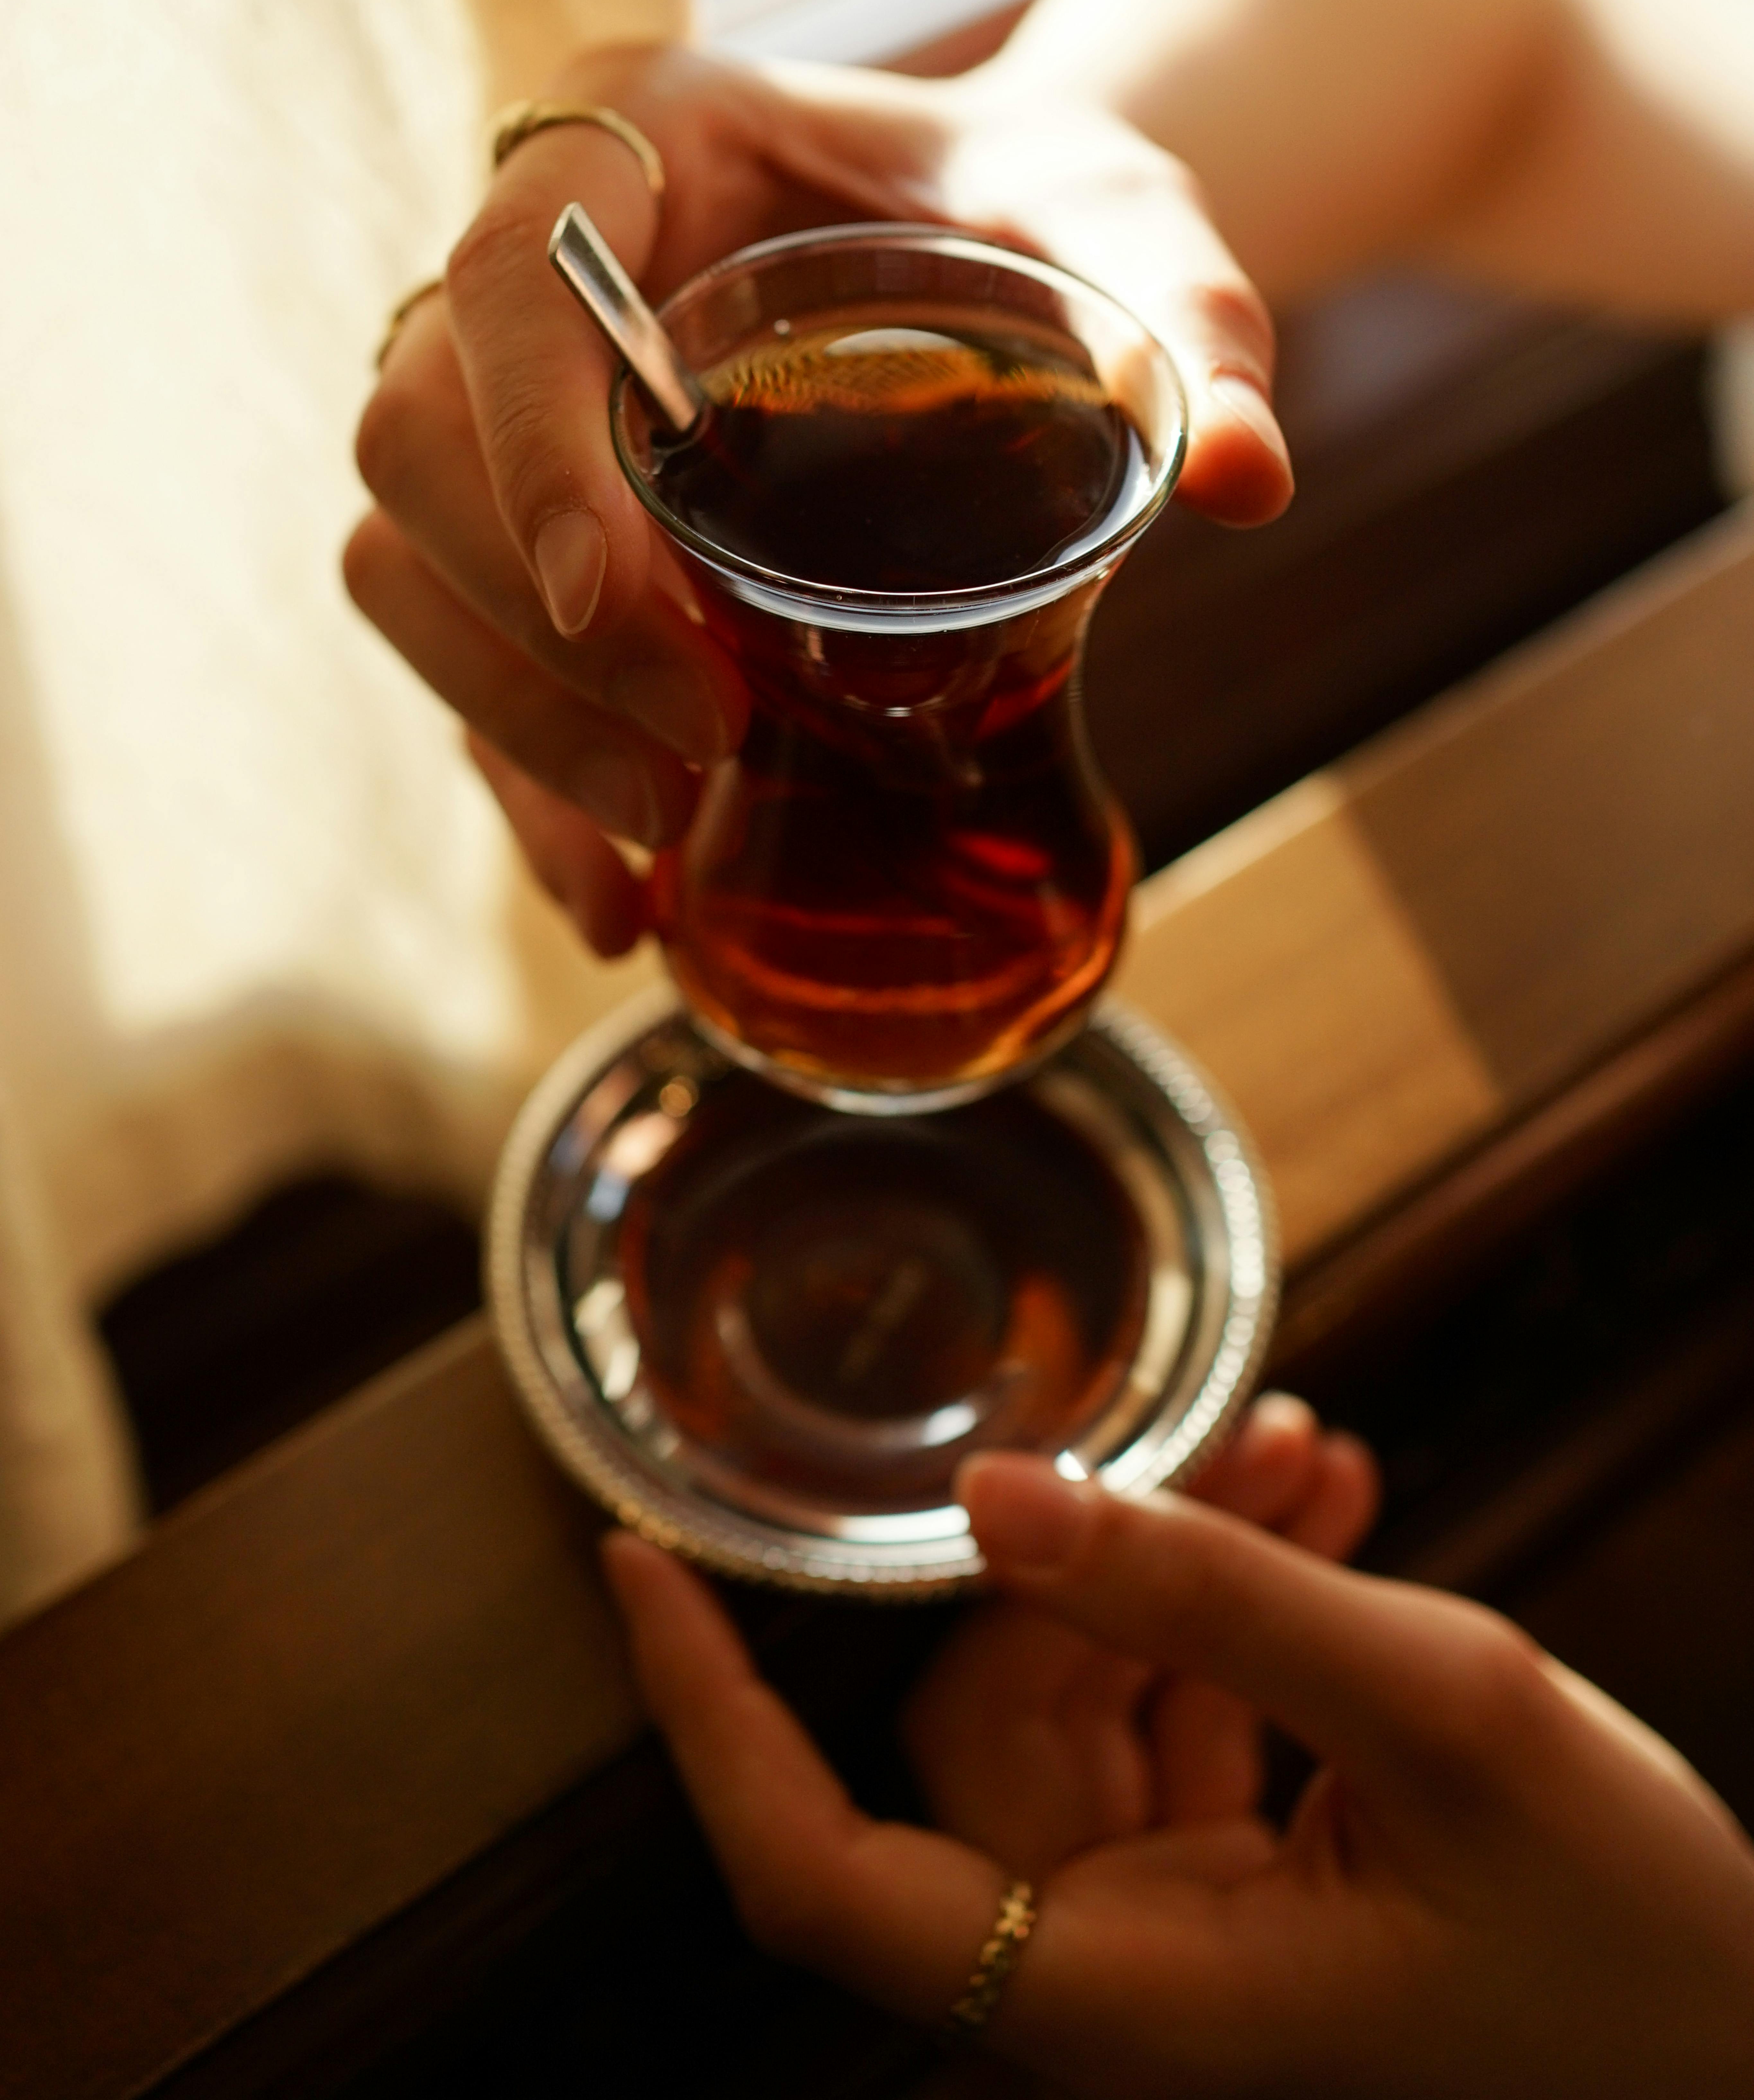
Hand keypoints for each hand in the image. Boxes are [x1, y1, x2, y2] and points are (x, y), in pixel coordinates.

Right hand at [345, 44, 1285, 954]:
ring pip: (403, 559)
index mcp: (636, 138)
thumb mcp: (1124, 219)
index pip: (505, 278)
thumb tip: (1246, 479)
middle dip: (527, 621)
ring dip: (506, 717)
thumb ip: (1193, 318)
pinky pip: (457, 644)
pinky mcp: (522, 511)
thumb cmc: (1034, 201)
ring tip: (656, 839)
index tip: (611, 602)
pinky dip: (522, 777)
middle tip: (693, 748)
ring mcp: (503, 394)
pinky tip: (618, 895)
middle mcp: (528, 258)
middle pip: (412, 439)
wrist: (988, 231)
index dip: (527, 445)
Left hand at [604, 1419, 1753, 2099]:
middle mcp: (1114, 1981)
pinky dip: (1237, 1624)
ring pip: (1094, 1706)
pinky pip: (1177, 1734)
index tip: (633, 1566)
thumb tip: (1000, 1493)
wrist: (1753, 2068)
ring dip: (1186, 1568)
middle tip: (1241, 1437)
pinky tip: (1321, 1517)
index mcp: (1119, 1997)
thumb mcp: (1445, 1722)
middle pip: (995, 1724)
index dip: (705, 1720)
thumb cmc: (1635, 1952)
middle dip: (1095, 1555)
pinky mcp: (1240, 1906)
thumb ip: (1209, 1598)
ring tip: (1308, 1460)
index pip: (815, 1872)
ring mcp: (1175, 1943)